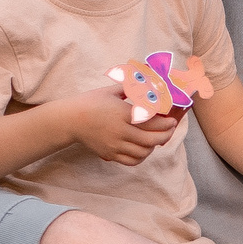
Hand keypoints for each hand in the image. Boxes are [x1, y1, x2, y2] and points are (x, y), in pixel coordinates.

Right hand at [63, 90, 185, 166]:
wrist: (70, 120)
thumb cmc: (91, 102)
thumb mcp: (111, 91)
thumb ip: (131, 88)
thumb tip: (148, 83)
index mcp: (122, 114)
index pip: (151, 122)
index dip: (165, 123)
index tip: (172, 121)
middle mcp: (120, 131)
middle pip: (151, 139)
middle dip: (165, 135)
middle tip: (170, 130)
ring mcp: (115, 145)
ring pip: (143, 152)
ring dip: (154, 146)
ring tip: (157, 139)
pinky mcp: (110, 154)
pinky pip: (131, 160)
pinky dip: (142, 157)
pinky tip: (144, 149)